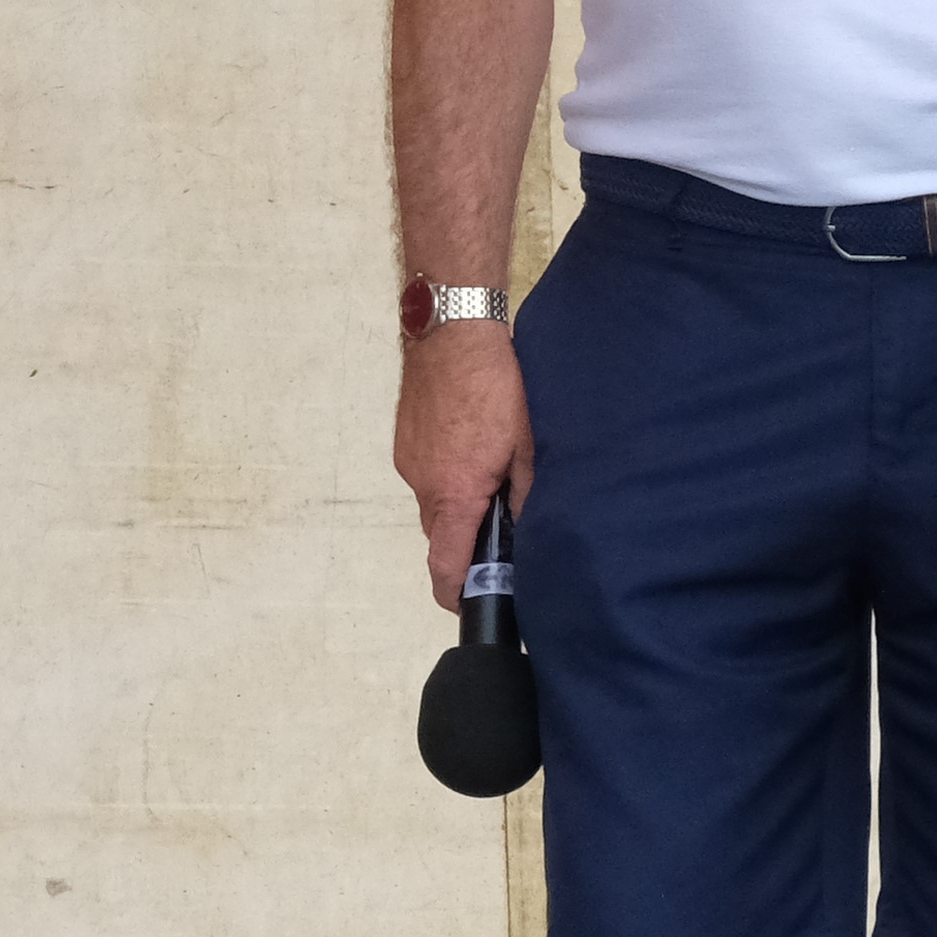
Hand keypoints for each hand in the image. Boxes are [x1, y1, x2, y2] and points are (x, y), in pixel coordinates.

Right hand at [395, 327, 533, 610]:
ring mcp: (410, 462)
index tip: (468, 604)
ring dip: (458, 504)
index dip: (455, 591)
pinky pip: (426, 475)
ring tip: (491, 478)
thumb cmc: (496, 386)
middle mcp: (424, 484)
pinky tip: (472, 450)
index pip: (445, 563)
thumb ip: (528, 494)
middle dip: (465, 542)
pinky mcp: (406, 442)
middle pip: (440, 536)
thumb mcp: (528, 444)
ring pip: (433, 504)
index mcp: (455, 493)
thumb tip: (530, 530)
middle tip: (499, 533)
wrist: (452, 333)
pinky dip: (447, 476)